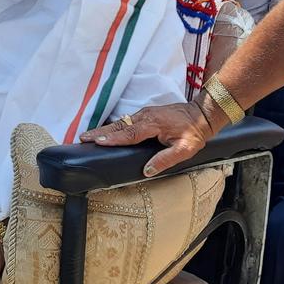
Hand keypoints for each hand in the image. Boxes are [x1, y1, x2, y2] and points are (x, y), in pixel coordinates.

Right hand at [79, 102, 216, 176]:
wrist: (200, 114)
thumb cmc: (194, 133)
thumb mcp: (185, 150)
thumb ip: (166, 159)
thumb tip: (147, 170)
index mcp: (154, 125)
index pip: (130, 134)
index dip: (113, 138)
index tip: (98, 141)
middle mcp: (145, 117)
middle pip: (119, 125)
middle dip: (100, 132)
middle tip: (83, 137)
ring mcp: (144, 113)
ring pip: (120, 122)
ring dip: (103, 129)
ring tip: (88, 136)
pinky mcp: (144, 114)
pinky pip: (125, 120)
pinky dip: (112, 126)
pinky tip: (104, 131)